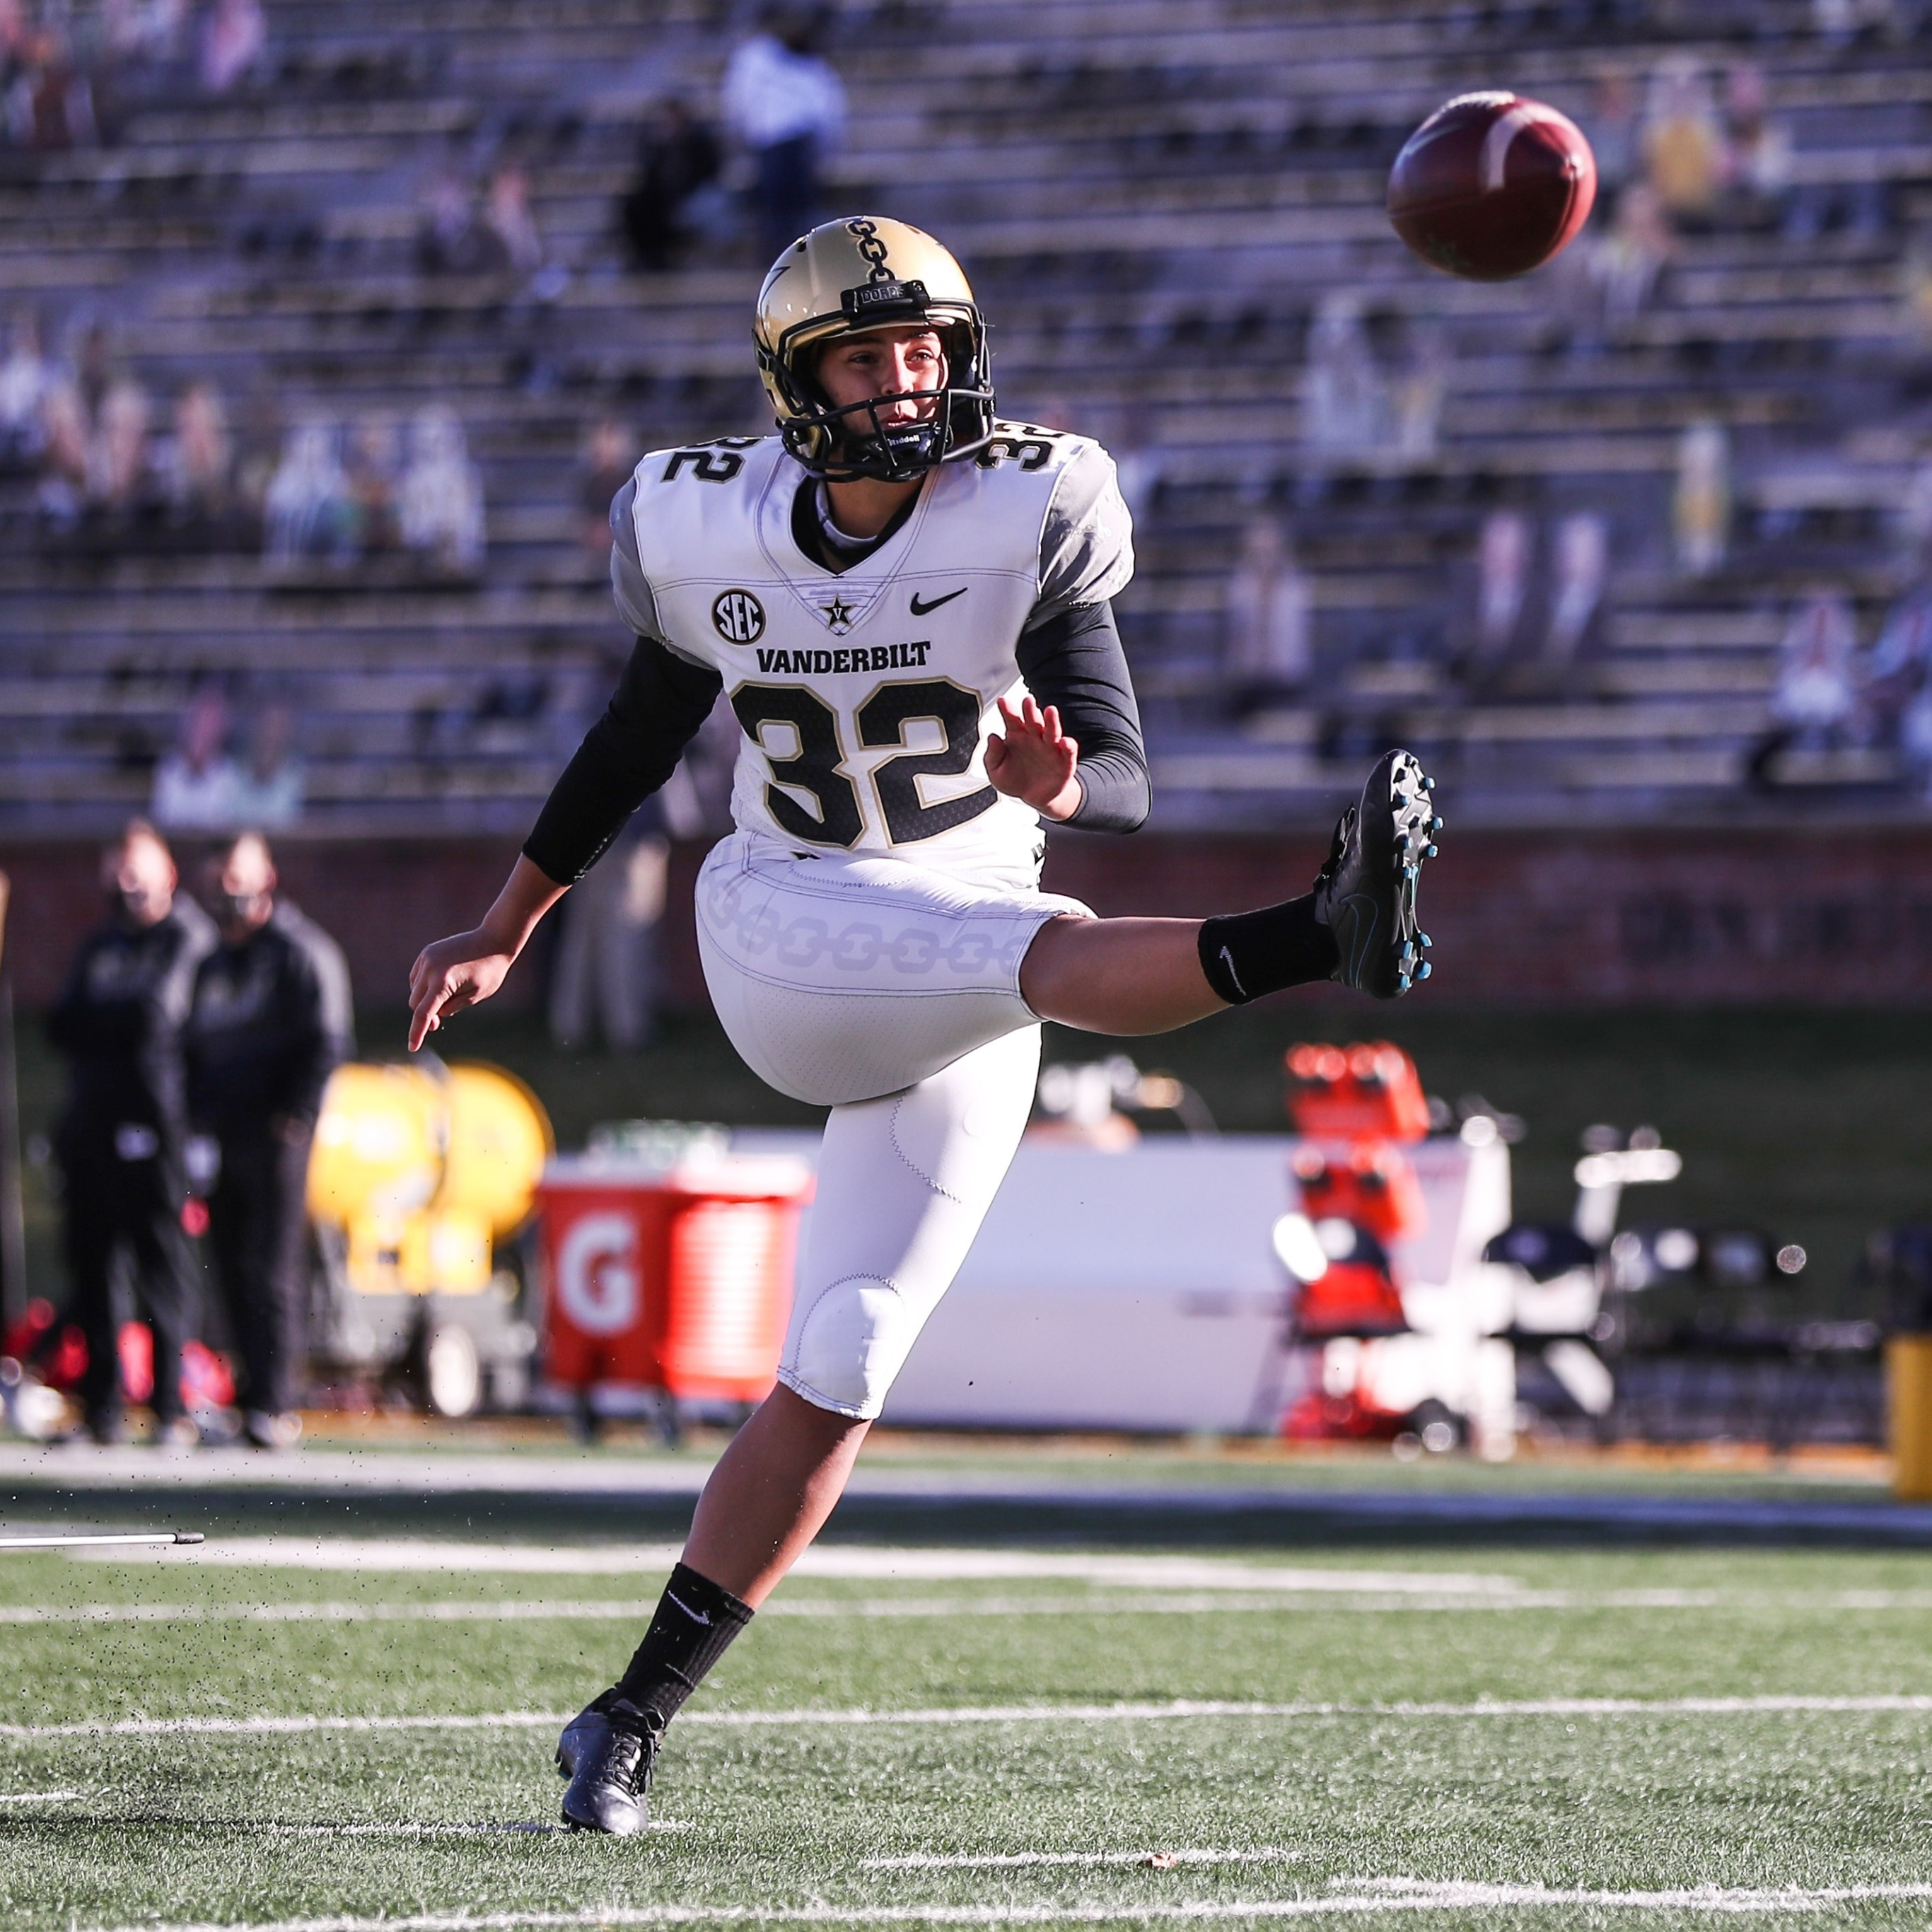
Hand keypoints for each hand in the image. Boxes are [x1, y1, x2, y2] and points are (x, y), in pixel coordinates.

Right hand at [408, 930, 514, 1051]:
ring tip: (448, 999)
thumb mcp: (475, 996)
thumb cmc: (490, 971)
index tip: (413, 1047)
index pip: (423, 1013)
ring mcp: (427, 958)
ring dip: (424, 1000)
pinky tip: (440, 987)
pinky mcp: (427, 953)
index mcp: (443, 982)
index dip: (417, 1032)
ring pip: (414, 990)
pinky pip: (417, 976)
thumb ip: (452, 1008)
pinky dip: (423, 986)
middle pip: (415, 1002)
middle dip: (424, 1016)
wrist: (494, 939)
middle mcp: (430, 969)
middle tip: (439, 1025)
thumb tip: (434, 1015)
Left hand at [984, 695, 1082, 821]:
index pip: (1012, 719)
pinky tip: (1064, 742)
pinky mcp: (1064, 762)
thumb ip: (992, 755)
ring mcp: (1050, 748)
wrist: (1033, 797)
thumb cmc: (1014, 779)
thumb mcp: (996, 771)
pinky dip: (1068, 746)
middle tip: (1028, 701)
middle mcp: (1035, 738)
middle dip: (1030, 711)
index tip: (1002, 701)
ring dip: (1052, 721)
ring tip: (1050, 711)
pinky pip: (1068, 752)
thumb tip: (992, 738)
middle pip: (1033, 721)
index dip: (1007, 710)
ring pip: (1052, 731)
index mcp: (1017, 736)